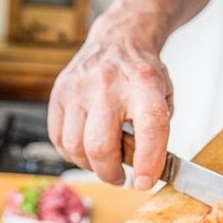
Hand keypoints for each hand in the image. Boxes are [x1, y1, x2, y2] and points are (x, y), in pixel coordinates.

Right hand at [47, 12, 172, 189]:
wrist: (118, 40)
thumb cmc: (140, 75)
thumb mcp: (164, 98)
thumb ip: (157, 135)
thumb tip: (144, 174)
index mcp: (144, 83)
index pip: (150, 127)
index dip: (148, 162)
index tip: (144, 182)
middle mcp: (108, 83)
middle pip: (101, 145)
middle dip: (111, 173)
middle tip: (119, 177)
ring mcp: (79, 87)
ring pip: (75, 147)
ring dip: (90, 165)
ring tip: (103, 160)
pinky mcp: (60, 93)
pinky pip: (58, 138)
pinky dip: (72, 153)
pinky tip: (85, 149)